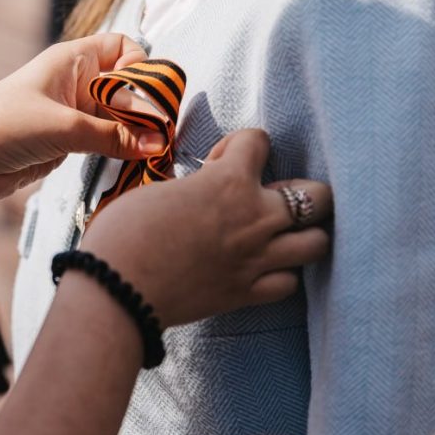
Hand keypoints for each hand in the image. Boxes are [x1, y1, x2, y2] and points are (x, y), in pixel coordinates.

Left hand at [0, 34, 160, 232]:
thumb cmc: (4, 127)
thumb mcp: (64, 127)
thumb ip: (114, 136)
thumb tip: (159, 143)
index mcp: (72, 60)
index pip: (123, 48)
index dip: (140, 67)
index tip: (147, 97)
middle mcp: (77, 82)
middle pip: (127, 86)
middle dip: (145, 108)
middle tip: (159, 135)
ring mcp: (74, 112)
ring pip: (120, 117)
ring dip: (137, 133)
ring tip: (155, 153)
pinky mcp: (70, 141)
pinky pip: (107, 141)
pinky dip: (123, 150)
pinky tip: (137, 162)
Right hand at [82, 129, 332, 326]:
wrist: (115, 289)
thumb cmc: (123, 232)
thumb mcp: (159, 190)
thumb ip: (196, 185)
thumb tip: (205, 189)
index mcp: (228, 181)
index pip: (259, 140)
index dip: (239, 144)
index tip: (219, 160)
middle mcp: (254, 217)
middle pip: (319, 196)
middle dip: (300, 189)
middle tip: (270, 195)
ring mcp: (255, 258)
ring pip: (317, 242)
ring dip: (302, 234)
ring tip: (278, 232)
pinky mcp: (246, 294)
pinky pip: (289, 283)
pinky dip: (281, 274)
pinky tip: (261, 267)